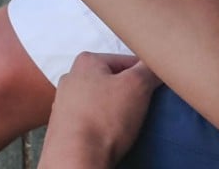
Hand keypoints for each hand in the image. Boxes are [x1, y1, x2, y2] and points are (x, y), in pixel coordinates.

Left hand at [39, 53, 160, 167]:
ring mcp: (63, 103)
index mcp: (86, 61)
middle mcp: (71, 78)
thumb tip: (156, 63)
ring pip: (101, 100)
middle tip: (140, 107)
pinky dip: (102, 124)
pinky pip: (90, 119)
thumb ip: (149, 68)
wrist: (76, 159)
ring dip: (115, 110)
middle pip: (112, 81)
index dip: (144, 75)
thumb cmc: (105, 117)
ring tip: (125, 123)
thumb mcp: (138, 85)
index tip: (151, 89)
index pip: (127, 61)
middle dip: (128, 92)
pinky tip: (109, 134)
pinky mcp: (63, 126)